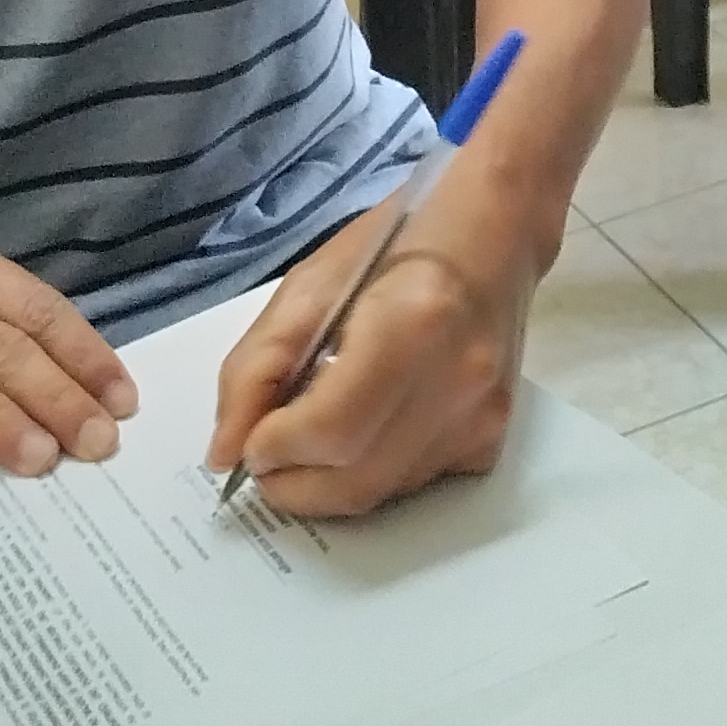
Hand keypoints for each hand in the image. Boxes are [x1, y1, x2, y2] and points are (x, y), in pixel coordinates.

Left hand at [203, 182, 538, 516]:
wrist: (499, 231)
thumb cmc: (399, 242)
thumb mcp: (311, 284)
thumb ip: (258, 367)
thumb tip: (227, 453)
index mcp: (412, 323)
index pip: (332, 430)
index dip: (276, 448)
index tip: (250, 441)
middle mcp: (458, 382)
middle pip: (355, 481)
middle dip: (292, 484)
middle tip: (264, 459)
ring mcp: (482, 419)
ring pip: (380, 494)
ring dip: (327, 484)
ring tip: (308, 441)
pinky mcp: (492, 442)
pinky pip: (411, 486)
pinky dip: (371, 474)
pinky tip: (364, 431)